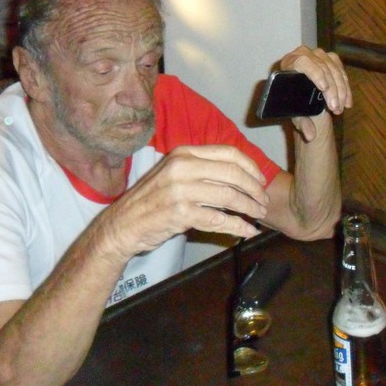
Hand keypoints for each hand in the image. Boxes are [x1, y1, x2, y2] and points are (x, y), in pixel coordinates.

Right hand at [104, 144, 271, 257]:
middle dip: (254, 189)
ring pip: (229, 197)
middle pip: (233, 174)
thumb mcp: (174, 174)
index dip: (251, 168)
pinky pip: (218, 220)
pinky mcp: (180, 214)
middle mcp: (182, 167)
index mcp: (184, 153)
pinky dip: (237, 227)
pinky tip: (247, 231)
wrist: (122, 224)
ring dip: (249, 208)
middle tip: (264, 202)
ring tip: (259, 216)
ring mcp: (180, 190)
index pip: (229, 153)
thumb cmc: (152, 200)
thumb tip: (240, 175)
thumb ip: (202, 170)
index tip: (261, 181)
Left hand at [279, 46, 351, 140]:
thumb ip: (301, 123)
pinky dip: (346, 86)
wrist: (297, 92)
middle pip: (323, 68)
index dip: (316, 74)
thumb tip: (311, 136)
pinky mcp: (330, 58)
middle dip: (332, 89)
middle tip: (336, 108)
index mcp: (289, 63)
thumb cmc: (291, 100)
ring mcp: (318, 55)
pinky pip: (341, 70)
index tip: (324, 88)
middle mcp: (303, 54)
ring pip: (334, 68)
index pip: (304, 63)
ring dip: (341, 89)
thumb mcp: (294, 112)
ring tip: (342, 107)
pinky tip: (348, 100)